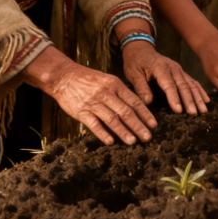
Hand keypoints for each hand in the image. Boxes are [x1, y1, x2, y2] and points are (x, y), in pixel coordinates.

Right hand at [21, 46, 156, 145]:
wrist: (64, 77)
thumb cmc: (88, 79)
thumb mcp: (106, 80)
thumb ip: (119, 92)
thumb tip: (135, 108)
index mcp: (114, 84)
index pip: (134, 101)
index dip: (145, 114)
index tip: (153, 124)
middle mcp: (106, 93)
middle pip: (126, 112)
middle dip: (138, 126)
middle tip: (148, 137)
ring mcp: (93, 103)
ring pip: (112, 119)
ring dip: (124, 132)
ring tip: (133, 141)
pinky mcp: (81, 112)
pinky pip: (95, 125)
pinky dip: (104, 134)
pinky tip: (111, 142)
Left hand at [122, 42, 208, 115]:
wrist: (141, 50)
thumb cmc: (135, 63)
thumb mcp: (133, 74)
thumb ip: (141, 87)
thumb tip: (148, 102)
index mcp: (160, 68)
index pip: (169, 85)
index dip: (174, 98)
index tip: (179, 110)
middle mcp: (173, 68)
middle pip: (183, 85)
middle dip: (189, 100)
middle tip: (194, 113)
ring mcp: (179, 70)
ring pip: (191, 84)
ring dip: (198, 97)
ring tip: (203, 111)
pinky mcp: (181, 73)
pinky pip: (193, 81)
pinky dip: (200, 91)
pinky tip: (206, 100)